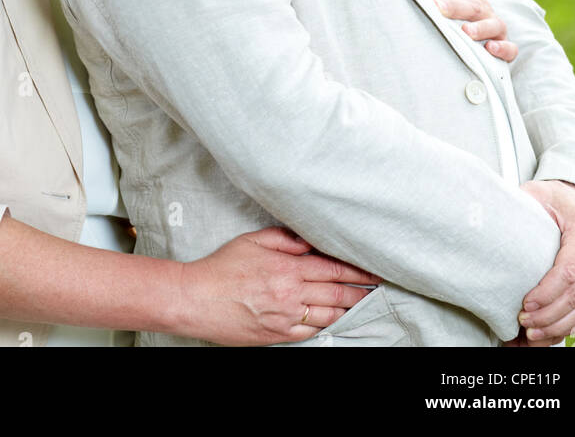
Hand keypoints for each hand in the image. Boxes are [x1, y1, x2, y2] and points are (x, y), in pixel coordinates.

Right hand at [179, 227, 381, 345]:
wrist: (197, 299)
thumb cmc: (221, 267)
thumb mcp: (252, 240)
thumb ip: (285, 239)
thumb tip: (308, 241)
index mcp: (287, 268)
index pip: (332, 268)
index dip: (355, 270)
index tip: (372, 269)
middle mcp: (291, 294)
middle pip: (336, 292)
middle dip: (359, 289)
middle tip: (377, 287)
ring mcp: (286, 318)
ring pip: (329, 315)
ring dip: (348, 309)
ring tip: (362, 303)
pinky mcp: (278, 336)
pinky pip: (311, 332)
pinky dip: (327, 326)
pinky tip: (336, 321)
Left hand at [429, 0, 518, 61]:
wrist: (481, 44)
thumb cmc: (462, 18)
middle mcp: (486, 11)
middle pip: (474, 5)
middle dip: (455, 7)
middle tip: (437, 8)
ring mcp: (498, 29)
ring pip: (493, 25)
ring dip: (480, 28)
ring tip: (465, 31)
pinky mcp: (507, 49)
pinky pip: (510, 49)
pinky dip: (503, 48)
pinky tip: (490, 48)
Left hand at [515, 180, 574, 345]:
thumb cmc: (565, 198)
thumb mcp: (542, 193)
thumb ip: (522, 203)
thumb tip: (490, 211)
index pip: (569, 273)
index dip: (547, 294)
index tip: (526, 304)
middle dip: (548, 316)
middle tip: (523, 324)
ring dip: (558, 327)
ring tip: (533, 335)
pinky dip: (571, 327)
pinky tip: (552, 333)